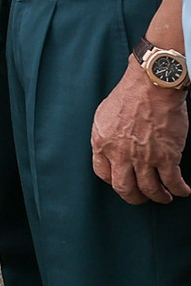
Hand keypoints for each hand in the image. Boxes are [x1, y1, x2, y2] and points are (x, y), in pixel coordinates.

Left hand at [91, 59, 190, 203]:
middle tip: (142, 199)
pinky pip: (173, 182)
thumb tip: (111, 148)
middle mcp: (121, 154)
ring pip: (150, 189)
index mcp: (102, 144)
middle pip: (124, 188)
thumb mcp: (104, 117)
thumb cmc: (129, 95)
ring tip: (164, 197)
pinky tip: (183, 191)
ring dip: (158, 197)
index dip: (114, 181)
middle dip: (134, 197)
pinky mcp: (167, 156)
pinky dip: (179, 190)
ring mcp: (144, 157)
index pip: (103, 174)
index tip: (123, 182)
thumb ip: (106, 136)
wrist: (151, 86)